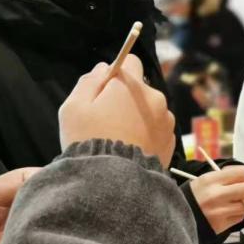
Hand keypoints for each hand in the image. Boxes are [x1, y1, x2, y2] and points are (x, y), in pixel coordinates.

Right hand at [59, 57, 175, 167]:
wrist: (112, 182)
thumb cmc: (88, 141)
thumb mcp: (73, 107)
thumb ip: (89, 82)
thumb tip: (103, 68)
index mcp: (132, 85)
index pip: (130, 61)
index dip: (115, 74)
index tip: (103, 92)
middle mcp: (155, 99)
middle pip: (140, 88)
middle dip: (125, 98)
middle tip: (106, 120)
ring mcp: (166, 121)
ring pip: (150, 110)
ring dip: (138, 117)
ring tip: (119, 139)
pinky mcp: (171, 141)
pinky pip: (157, 129)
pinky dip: (146, 134)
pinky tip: (131, 149)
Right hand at [191, 165, 243, 233]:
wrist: (180, 216)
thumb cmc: (201, 194)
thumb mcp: (212, 179)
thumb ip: (236, 177)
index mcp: (211, 179)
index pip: (243, 173)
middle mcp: (214, 195)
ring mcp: (218, 212)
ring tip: (236, 202)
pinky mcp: (220, 225)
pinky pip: (240, 218)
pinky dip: (239, 215)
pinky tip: (229, 212)